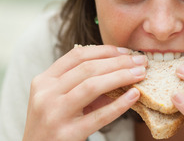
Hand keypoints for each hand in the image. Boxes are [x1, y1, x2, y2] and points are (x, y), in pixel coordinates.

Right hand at [23, 45, 146, 140]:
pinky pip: (99, 116)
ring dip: (121, 76)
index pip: (77, 55)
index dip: (105, 51)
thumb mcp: (60, 100)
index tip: (126, 51)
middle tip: (140, 61)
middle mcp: (46, 94)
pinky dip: (119, 104)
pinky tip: (133, 96)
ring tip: (140, 74)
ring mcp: (55, 114)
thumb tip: (121, 70)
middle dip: (119, 62)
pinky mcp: (67, 134)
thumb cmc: (53, 126)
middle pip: (88, 68)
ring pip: (92, 86)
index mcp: (43, 81)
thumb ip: (84, 85)